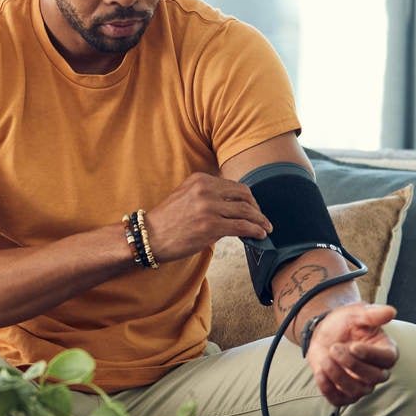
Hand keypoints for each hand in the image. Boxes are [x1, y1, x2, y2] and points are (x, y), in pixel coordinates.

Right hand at [145, 173, 272, 261]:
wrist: (149, 236)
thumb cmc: (167, 220)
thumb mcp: (186, 195)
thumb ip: (207, 193)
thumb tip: (232, 204)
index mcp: (200, 179)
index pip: (234, 185)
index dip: (248, 198)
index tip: (253, 208)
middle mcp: (205, 190)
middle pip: (244, 195)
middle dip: (257, 208)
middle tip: (261, 219)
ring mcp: (209, 208)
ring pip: (247, 211)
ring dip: (260, 221)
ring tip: (266, 228)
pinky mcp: (211, 227)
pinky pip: (243, 227)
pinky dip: (255, 231)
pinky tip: (260, 235)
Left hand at [305, 303, 398, 406]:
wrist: (324, 332)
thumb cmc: (345, 323)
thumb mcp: (356, 313)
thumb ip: (372, 314)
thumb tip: (391, 311)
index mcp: (385, 351)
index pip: (388, 359)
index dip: (371, 355)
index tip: (353, 346)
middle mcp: (377, 371)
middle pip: (374, 377)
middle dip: (351, 364)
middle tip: (334, 348)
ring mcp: (361, 385)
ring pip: (356, 391)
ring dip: (337, 375)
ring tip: (324, 357)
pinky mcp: (343, 393)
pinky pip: (339, 400)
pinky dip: (327, 389)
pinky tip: (319, 372)